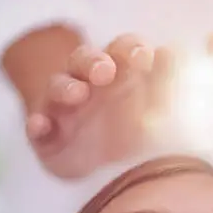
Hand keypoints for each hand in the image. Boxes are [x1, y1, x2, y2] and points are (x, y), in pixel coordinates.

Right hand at [25, 34, 171, 177]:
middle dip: (95, 62)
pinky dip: (37, 124)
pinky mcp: (45, 135)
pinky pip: (36, 125)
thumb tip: (177, 55)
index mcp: (117, 72)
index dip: (131, 49)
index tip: (145, 57)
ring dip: (66, 87)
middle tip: (106, 71)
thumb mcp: (155, 108)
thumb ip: (167, 83)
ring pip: (58, 87)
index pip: (123, 49)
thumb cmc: (130, 127)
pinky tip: (40, 125)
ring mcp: (62, 107)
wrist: (96, 163)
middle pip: (85, 59)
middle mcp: (86, 82)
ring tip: (76, 94)